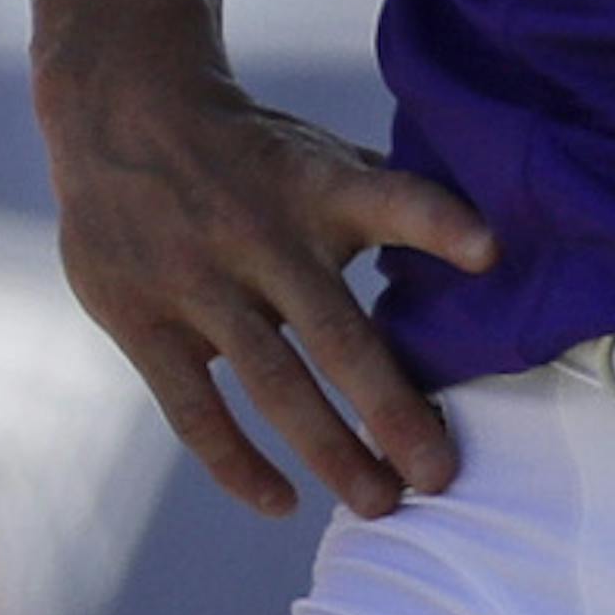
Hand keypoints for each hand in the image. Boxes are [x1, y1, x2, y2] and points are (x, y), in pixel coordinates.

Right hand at [39, 54, 497, 520]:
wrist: (122, 109)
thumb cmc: (254, 155)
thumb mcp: (321, 157)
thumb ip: (389, 205)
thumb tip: (489, 256)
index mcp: (315, 190)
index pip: (388, 201)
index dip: (439, 224)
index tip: (492, 251)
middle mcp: (259, 237)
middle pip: (335, 334)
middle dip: (391, 410)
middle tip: (439, 476)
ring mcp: (194, 280)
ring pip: (271, 383)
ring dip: (328, 451)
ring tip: (379, 505)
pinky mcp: (140, 318)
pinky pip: (193, 409)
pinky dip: (236, 462)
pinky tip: (281, 502)